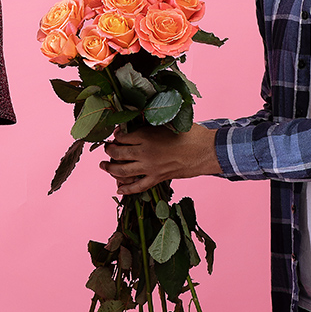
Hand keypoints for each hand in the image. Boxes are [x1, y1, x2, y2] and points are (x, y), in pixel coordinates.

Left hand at [100, 124, 221, 194]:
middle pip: (118, 153)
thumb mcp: (169, 122)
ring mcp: (150, 168)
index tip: (115, 134)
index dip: (116, 135)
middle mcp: (145, 152)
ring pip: (123, 171)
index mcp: (147, 135)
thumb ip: (151, 124)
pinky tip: (119, 189)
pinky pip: (138, 187)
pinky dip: (127, 189)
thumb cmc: (191, 133)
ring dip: (110, 169)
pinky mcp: (157, 178)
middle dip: (109, 151)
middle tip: (106, 149)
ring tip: (103, 166)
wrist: (206, 151)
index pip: (122, 136)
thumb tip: (138, 123)